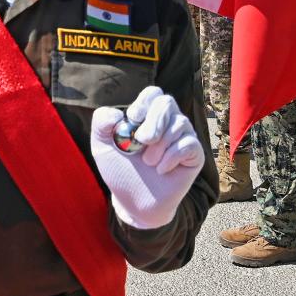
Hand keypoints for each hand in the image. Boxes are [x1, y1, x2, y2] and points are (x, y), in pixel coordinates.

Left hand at [90, 86, 204, 229]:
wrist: (135, 201)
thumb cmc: (121, 170)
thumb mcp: (102, 146)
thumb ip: (101, 123)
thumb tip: (117, 114)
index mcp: (147, 115)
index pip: (152, 94)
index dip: (144, 103)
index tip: (133, 118)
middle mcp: (168, 121)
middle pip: (167, 103)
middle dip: (154, 121)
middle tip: (142, 141)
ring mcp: (183, 136)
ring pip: (179, 124)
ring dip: (159, 146)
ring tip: (148, 163)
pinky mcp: (194, 154)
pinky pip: (188, 144)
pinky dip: (171, 158)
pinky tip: (161, 170)